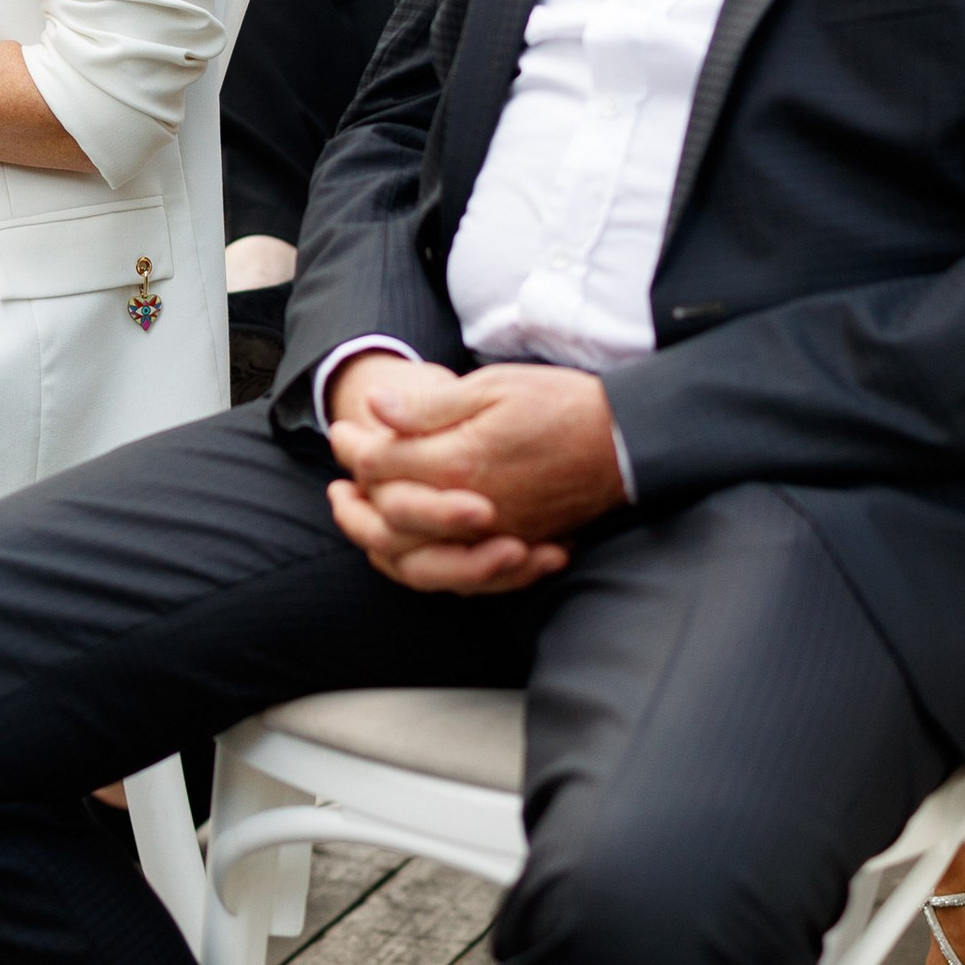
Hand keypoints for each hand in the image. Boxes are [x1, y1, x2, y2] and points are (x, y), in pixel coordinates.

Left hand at [324, 355, 623, 595]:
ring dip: (379, 541)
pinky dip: (423, 565)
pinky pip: (455, 576)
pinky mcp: (512, 550)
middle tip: (338, 488)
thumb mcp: (492, 388)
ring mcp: (491, 536)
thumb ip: (429, 408)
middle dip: (355, 502)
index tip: (341, 432)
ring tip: (361, 522)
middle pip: (387, 517)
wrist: (627, 441)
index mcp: (458, 462)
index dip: (353, 447)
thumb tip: (376, 410)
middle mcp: (469, 509)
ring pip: (415, 557)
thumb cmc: (561, 405)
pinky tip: (409, 550)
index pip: (381, 465)